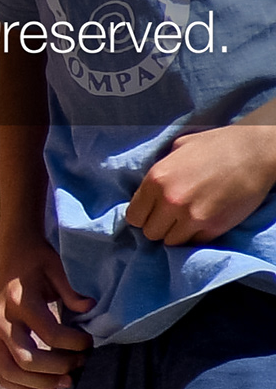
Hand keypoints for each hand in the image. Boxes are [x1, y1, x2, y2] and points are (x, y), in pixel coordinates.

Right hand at [0, 230, 91, 388]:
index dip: (75, 343)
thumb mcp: (56, 267)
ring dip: (40, 383)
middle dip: (59, 367)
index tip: (91, 341)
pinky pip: (3, 373)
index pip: (49, 334)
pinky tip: (45, 388)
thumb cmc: (37, 260)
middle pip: (27, 359)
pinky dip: (22, 387)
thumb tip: (89, 308)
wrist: (11, 254)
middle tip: (81, 363)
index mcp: (18, 301)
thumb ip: (71, 290)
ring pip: (11, 371)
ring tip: (66, 381)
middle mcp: (1, 320)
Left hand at [123, 124, 275, 246]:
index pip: (133, 216)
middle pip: (150, 232)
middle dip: (159, 226)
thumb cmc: (216, 145)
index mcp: (156, 179)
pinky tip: (203, 222)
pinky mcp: (214, 227)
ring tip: (187, 220)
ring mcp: (192, 216)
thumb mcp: (177, 149)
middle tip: (171, 217)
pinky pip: (195, 243)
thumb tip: (147, 190)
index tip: (153, 213)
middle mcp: (170, 201)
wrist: (255, 152)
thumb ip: (159, 171)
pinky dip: (196, 236)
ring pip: (170, 242)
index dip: (143, 216)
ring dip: (177, 233)